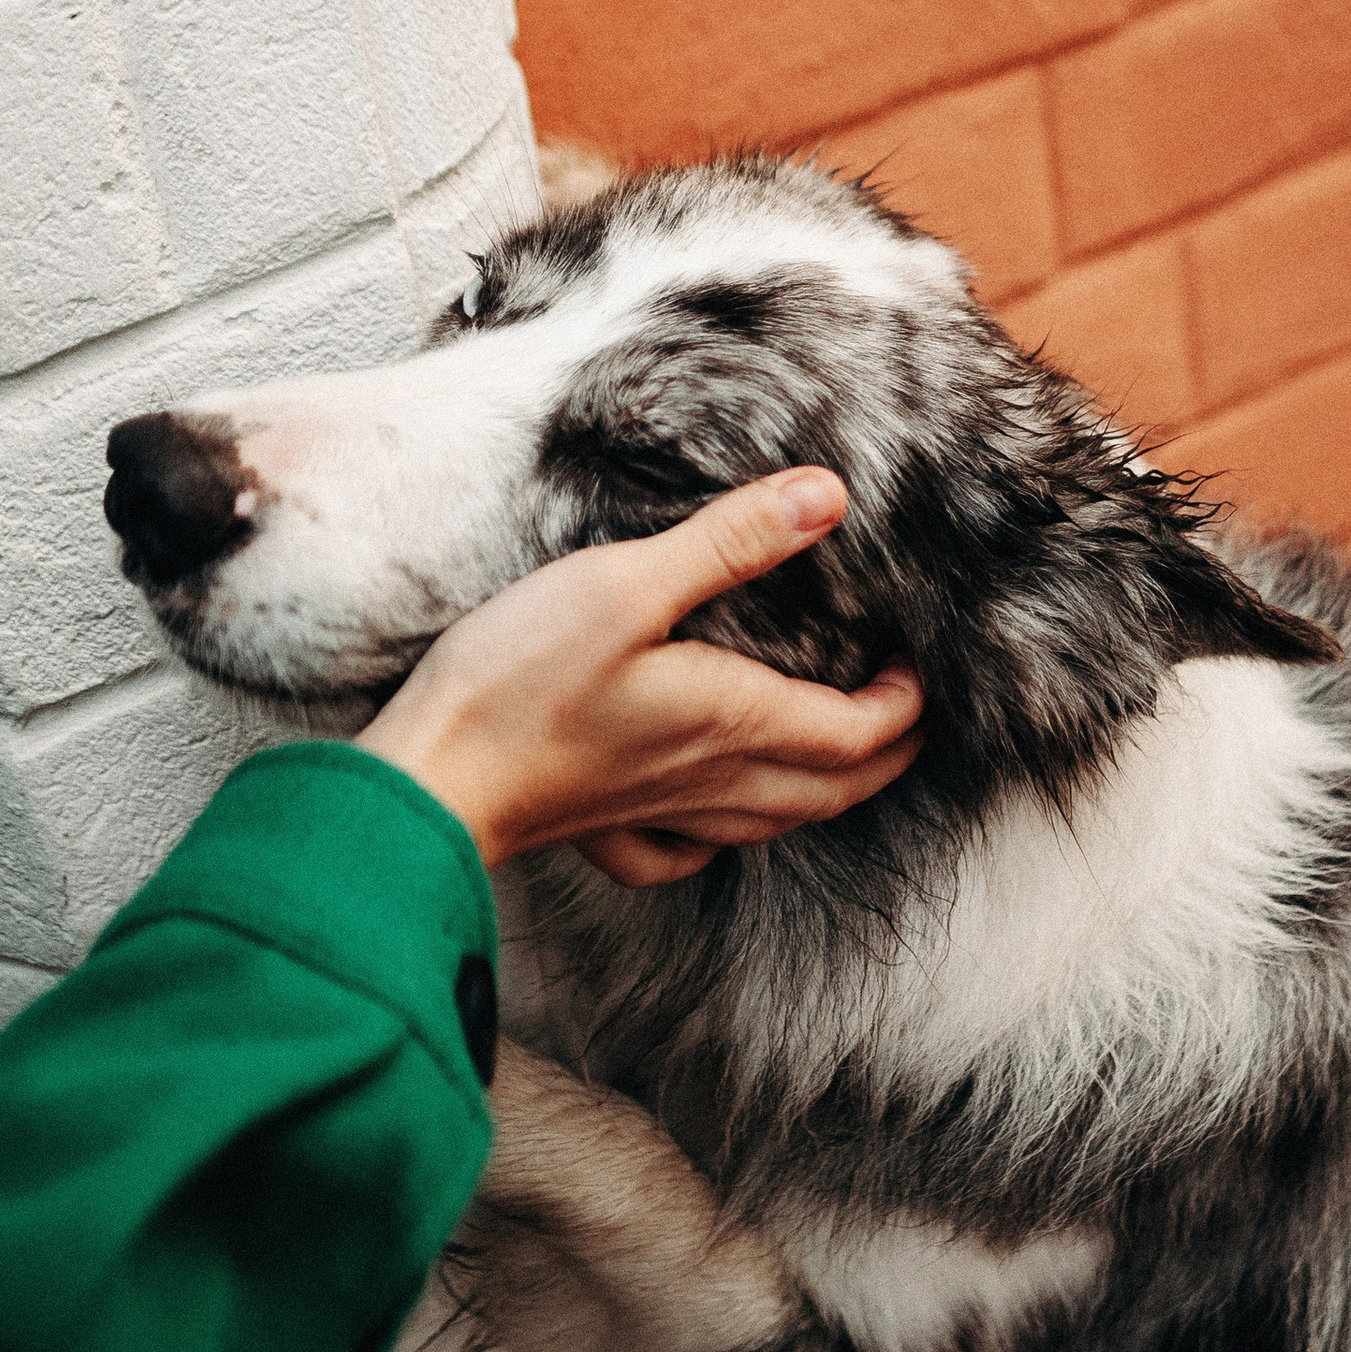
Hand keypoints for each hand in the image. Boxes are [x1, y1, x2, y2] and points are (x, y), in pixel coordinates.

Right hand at [353, 471, 921, 881]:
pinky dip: (726, 838)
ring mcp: (658, 816)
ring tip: (842, 760)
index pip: (856, 733)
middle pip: (831, 787)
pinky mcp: (604, 834)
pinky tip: (715, 822)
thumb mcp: (625, 583)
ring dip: (826, 794)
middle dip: (885, 756)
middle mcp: (711, 781)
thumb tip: (826, 497)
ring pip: (774, 822)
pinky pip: (689, 854)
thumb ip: (730, 542)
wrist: (431, 778)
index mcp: (731, 720)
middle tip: (908, 717)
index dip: (904, 707)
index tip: (919, 670)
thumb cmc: (518, 681)